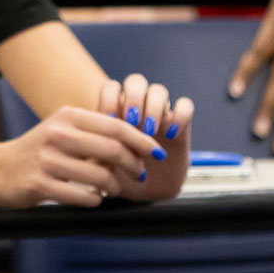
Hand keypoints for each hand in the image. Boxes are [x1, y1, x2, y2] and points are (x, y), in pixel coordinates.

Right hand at [0, 103, 171, 207]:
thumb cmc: (37, 151)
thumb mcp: (61, 130)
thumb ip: (93, 131)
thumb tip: (138, 141)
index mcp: (67, 117)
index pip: (115, 126)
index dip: (141, 140)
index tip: (157, 152)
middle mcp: (57, 135)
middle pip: (112, 150)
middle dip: (134, 165)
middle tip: (140, 175)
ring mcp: (46, 160)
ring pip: (100, 177)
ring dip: (114, 187)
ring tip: (114, 189)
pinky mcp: (39, 185)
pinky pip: (81, 197)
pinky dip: (94, 201)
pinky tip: (94, 199)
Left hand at [97, 75, 192, 201]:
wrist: (147, 190)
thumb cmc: (119, 176)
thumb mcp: (103, 167)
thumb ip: (96, 152)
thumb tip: (88, 143)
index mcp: (116, 111)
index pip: (111, 88)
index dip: (110, 99)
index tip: (109, 121)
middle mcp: (138, 108)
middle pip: (136, 82)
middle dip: (133, 98)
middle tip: (131, 121)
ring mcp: (160, 114)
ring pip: (159, 90)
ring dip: (153, 107)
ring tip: (149, 131)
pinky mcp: (181, 123)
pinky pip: (185, 106)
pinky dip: (180, 116)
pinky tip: (171, 135)